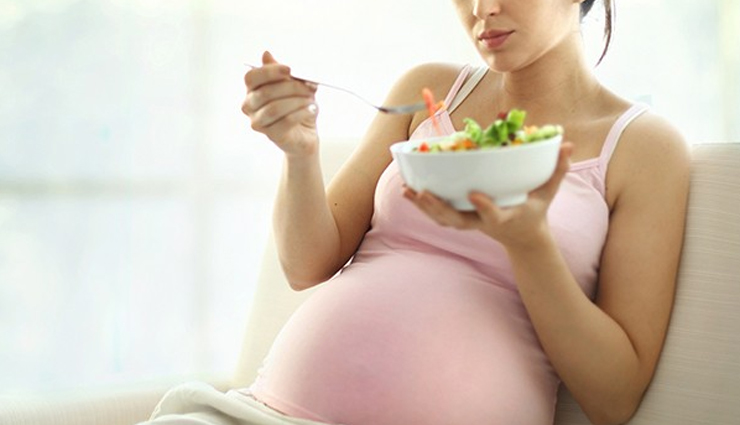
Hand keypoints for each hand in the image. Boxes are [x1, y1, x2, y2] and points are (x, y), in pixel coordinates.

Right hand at [242, 51, 319, 155]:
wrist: (305, 134)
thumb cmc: (297, 107)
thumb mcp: (294, 86)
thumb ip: (282, 72)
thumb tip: (266, 54)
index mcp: (252, 90)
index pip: (251, 78)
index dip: (269, 72)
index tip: (289, 69)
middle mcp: (249, 106)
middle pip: (265, 92)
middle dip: (290, 87)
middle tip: (309, 85)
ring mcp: (258, 123)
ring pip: (274, 108)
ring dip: (297, 101)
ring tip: (312, 100)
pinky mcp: (272, 135)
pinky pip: (285, 122)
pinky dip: (301, 113)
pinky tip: (312, 109)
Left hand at [403, 142, 573, 249]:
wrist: (522, 236)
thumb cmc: (535, 209)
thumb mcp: (549, 192)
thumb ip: (557, 169)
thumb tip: (569, 144)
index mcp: (505, 217)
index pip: (494, 214)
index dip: (484, 207)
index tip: (475, 194)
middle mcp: (483, 223)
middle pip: (457, 220)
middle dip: (438, 209)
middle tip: (423, 193)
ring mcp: (470, 223)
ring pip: (443, 219)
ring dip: (424, 207)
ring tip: (407, 190)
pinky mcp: (461, 220)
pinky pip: (438, 215)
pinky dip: (422, 206)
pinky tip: (408, 191)